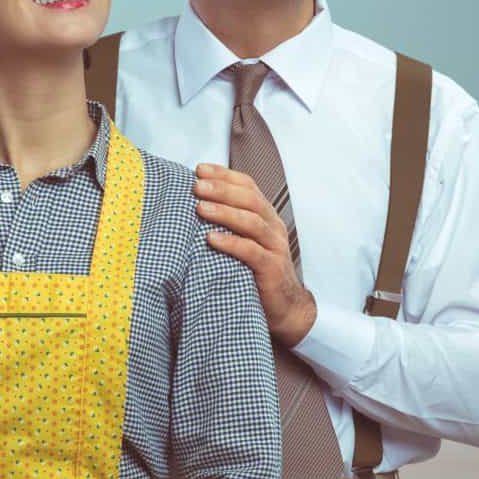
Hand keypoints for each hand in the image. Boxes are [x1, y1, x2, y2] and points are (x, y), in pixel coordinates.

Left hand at [193, 163, 316, 346]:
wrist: (285, 308)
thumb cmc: (256, 272)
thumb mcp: (245, 242)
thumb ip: (228, 224)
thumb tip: (192, 204)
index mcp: (266, 216)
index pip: (248, 186)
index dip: (225, 175)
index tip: (199, 169)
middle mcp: (273, 227)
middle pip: (250, 199)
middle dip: (222, 189)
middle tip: (196, 186)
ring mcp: (275, 247)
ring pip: (251, 222)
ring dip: (224, 212)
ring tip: (200, 208)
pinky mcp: (272, 269)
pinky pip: (251, 252)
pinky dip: (230, 243)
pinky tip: (211, 238)